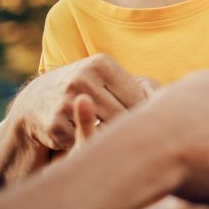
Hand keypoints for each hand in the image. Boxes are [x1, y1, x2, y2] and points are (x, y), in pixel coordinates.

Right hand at [0, 54, 148, 184]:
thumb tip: (171, 102)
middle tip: (134, 137)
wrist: (37, 100)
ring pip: (106, 131)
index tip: (148, 123)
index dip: (145, 114)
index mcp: (101, 64)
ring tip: (115, 139)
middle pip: (123, 116)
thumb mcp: (107, 77)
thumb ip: (138, 87)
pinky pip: (84, 142)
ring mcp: (66, 102)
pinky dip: (89, 144)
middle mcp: (82, 79)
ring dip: (111, 138)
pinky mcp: (55, 125)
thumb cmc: (87, 88)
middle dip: (129, 128)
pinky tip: (87, 139)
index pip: (138, 98)